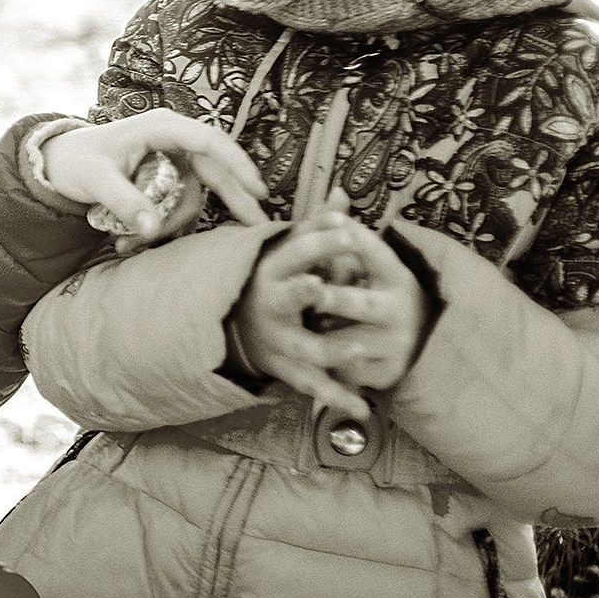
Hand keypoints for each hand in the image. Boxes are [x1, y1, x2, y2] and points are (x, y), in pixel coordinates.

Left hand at [43, 109, 268, 235]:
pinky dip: (159, 226)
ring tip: (127, 244)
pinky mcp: (167, 180)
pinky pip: (176, 206)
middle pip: (215, 171)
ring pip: (192, 198)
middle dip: (235, 199)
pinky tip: (130, 241)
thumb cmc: (77, 160)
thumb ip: (123, 201)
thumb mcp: (95, 179)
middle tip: (259, 225)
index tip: (257, 189)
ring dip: (169, 225)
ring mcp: (173, 162)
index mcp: (162, 127)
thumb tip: (152, 229)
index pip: (209, 141)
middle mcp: (174, 141)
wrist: (59, 162)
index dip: (237, 164)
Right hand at [228, 216, 426, 420]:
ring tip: (356, 347)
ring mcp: (279, 340)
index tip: (346, 226)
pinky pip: (314, 384)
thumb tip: (343, 190)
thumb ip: (316, 225)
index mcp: (272, 272)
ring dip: (329, 348)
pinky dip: (338, 396)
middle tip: (324, 286)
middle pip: (289, 298)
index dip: (319, 239)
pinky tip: (363, 407)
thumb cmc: (274, 281)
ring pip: (304, 346)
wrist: (235, 327)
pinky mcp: (288, 368)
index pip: (294, 251)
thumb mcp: (287, 251)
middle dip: (306, 293)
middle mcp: (272, 306)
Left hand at [297, 213, 429, 394]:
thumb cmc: (384, 293)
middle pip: (355, 301)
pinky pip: (345, 369)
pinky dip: (328, 363)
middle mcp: (400, 309)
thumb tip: (335, 191)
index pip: (374, 253)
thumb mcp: (376, 263)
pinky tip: (318, 357)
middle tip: (305, 289)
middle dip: (328, 297)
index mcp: (397, 276)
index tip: (332, 230)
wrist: (424, 342)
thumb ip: (350, 232)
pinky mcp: (386, 373)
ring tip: (304, 326)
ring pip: (342, 339)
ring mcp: (396, 344)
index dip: (351, 241)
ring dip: (319, 334)